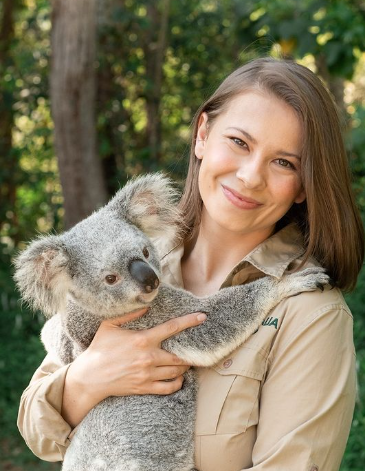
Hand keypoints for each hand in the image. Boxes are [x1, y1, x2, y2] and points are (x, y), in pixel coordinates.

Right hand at [62, 309, 206, 427]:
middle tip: (195, 347)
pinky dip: (178, 383)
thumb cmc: (99, 348)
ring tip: (187, 361)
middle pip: (179, 355)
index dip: (189, 321)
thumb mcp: (109, 325)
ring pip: (176, 371)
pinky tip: (179, 378)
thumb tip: (146, 303)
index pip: (172, 328)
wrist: (90, 377)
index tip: (202, 317)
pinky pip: (168, 388)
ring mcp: (147, 374)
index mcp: (142, 340)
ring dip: (185, 366)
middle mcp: (148, 357)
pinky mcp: (144, 387)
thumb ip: (129, 314)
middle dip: (190, 352)